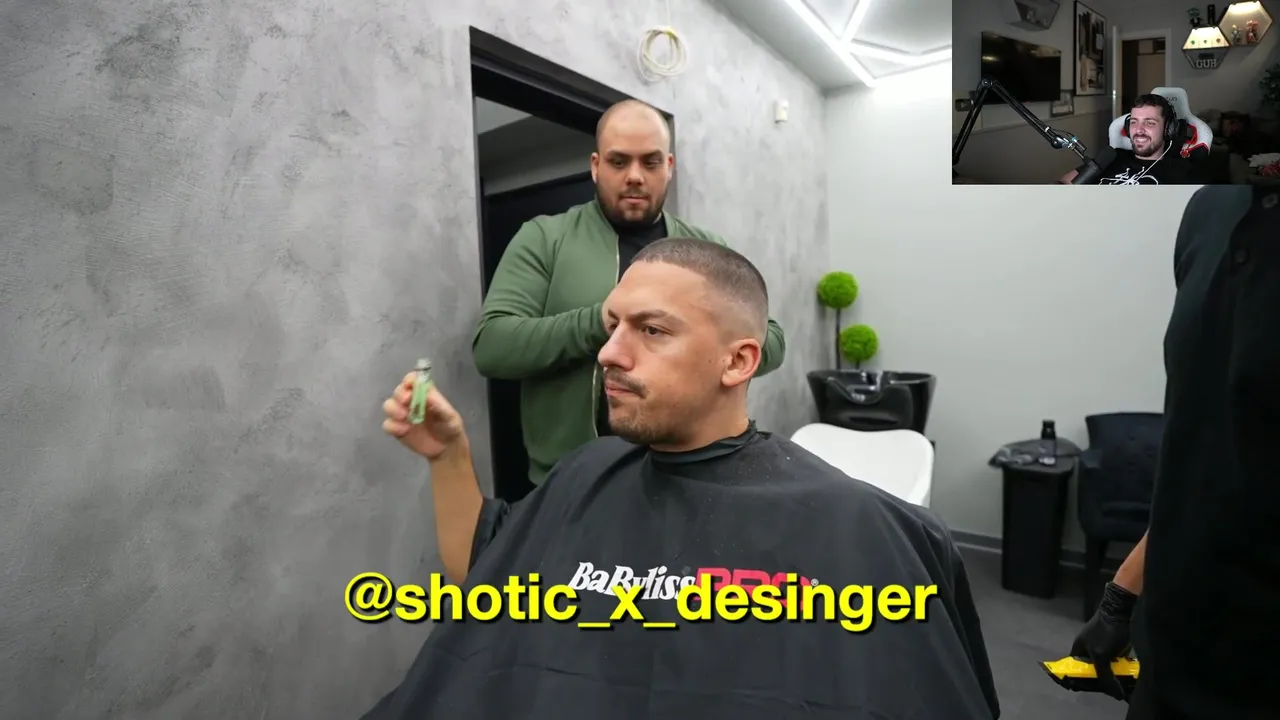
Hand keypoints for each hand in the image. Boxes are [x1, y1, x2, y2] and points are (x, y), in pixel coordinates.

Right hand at [382, 371, 465, 459]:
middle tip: (406, 401)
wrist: (446, 448)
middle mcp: (411, 401)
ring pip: (389, 406)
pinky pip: (387, 424)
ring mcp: (402, 415)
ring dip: (393, 409)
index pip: (412, 380)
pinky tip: (404, 430)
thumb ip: (439, 405)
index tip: (409, 385)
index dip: (409, 380)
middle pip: (398, 391)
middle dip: (400, 394)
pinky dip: (393, 426)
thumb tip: (426, 394)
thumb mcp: (450, 417)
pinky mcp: (397, 429)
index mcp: (424, 393)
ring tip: (405, 417)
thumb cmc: (450, 427)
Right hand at [1070, 581, 1137, 700]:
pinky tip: (1127, 669)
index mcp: (1078, 648)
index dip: (1084, 680)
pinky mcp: (1112, 641)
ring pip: (1106, 664)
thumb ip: (1105, 675)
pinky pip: (1115, 658)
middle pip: (1093, 668)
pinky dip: (1120, 664)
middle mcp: (1087, 647)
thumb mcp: (1102, 656)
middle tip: (1112, 687)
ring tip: (1122, 681)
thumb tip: (1116, 695)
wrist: (1120, 610)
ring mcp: (1100, 643)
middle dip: (1102, 678)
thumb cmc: (1106, 632)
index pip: (1077, 670)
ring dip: (1113, 671)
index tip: (1094, 689)